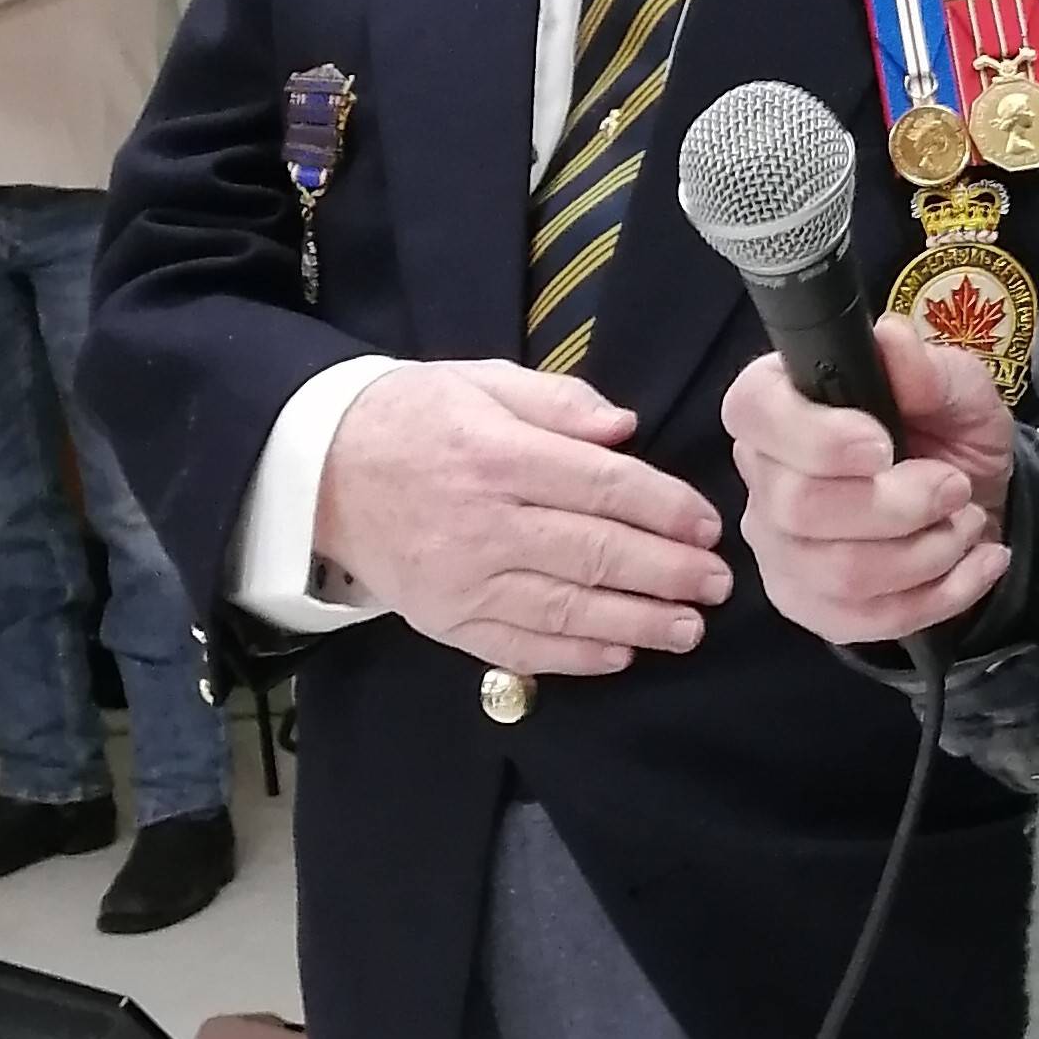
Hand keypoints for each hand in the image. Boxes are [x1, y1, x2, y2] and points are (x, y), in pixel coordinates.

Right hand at [317, 360, 730, 676]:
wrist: (319, 471)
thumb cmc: (413, 417)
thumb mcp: (482, 381)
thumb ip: (559, 402)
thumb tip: (625, 429)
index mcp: (498, 455)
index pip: (602, 486)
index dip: (664, 508)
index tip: (707, 524)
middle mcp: (484, 523)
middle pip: (595, 553)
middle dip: (668, 571)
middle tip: (718, 582)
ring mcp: (463, 581)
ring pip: (566, 610)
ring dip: (638, 623)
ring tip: (689, 627)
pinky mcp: (445, 621)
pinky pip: (521, 647)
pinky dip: (576, 657)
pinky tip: (621, 654)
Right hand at [723, 318, 1012, 648]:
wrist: (975, 500)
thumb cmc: (948, 431)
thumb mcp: (958, 387)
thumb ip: (927, 368)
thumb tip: (891, 340)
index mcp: (780, 400)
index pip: (754, 414)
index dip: (815, 437)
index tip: (883, 446)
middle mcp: (762, 475)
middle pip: (798, 507)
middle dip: (897, 505)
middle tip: (954, 487)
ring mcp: (778, 548)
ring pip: (838, 572)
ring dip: (927, 552)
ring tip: (967, 523)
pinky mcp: (809, 604)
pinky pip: (866, 619)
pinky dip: (942, 595)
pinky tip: (979, 563)